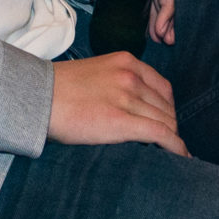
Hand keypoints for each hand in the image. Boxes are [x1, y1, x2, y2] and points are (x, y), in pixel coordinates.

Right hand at [48, 54, 182, 152]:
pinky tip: (182, 157)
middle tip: (167, 143)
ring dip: (173, 138)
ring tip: (173, 153)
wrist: (36, 97)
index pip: (163, 88)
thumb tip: (132, 106)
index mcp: (126, 61)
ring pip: (166, 121)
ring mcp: (127, 97)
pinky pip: (160, 134)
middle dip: (170, 126)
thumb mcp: (96, 72)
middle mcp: (131, 76)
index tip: (166, 122)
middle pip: (166, 106)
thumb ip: (118, 82)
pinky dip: (176, 147)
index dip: (168, 109)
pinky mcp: (122, 121)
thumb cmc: (59, 89)